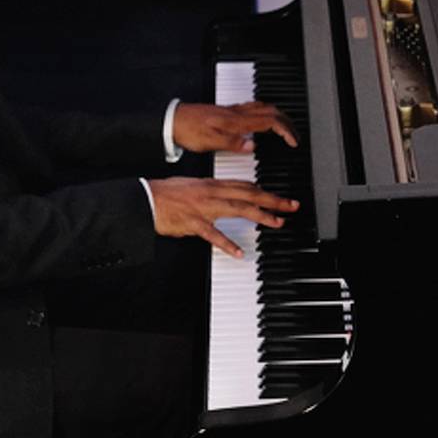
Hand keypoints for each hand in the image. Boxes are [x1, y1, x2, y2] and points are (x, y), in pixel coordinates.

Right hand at [148, 178, 297, 257]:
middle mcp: (212, 193)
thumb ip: (212, 190)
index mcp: (212, 184)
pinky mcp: (194, 223)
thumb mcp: (194, 185)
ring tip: (276, 223)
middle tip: (291, 206)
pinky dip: (228, 244)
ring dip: (260, 216)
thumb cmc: (167, 193)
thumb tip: (227, 192)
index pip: (245, 185)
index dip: (264, 191)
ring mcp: (204, 208)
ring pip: (238, 209)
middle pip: (249, 195)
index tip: (278, 197)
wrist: (147, 199)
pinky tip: (240, 252)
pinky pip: (214, 235)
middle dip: (272, 200)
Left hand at [172, 101, 298, 154]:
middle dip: (288, 122)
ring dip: (278, 115)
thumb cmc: (189, 131)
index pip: (270, 121)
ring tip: (285, 127)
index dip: (285, 131)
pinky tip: (262, 120)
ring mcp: (233, 110)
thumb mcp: (210, 142)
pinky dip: (265, 112)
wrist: (173, 120)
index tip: (293, 141)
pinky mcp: (228, 110)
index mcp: (236, 121)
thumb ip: (233, 144)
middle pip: (272, 111)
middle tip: (294, 135)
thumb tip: (252, 146)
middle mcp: (237, 113)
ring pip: (264, 106)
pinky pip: (254, 107)